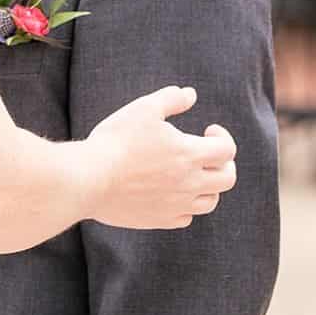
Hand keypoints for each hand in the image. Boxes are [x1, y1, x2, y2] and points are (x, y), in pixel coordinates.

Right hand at [82, 86, 236, 229]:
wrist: (88, 179)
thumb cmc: (115, 141)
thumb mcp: (144, 108)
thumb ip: (171, 99)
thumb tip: (190, 94)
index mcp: (189, 155)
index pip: (227, 150)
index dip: (223, 136)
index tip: (208, 130)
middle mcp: (188, 184)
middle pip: (227, 179)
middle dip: (224, 163)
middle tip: (208, 153)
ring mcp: (175, 205)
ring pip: (210, 202)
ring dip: (209, 186)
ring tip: (192, 173)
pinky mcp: (158, 220)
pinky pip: (185, 218)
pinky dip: (186, 206)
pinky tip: (173, 193)